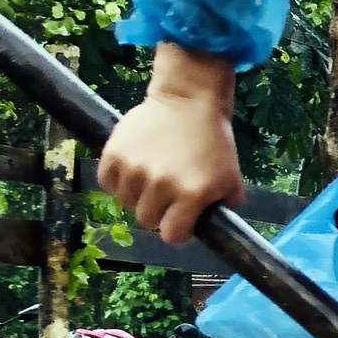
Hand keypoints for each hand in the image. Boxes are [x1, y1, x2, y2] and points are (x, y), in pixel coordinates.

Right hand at [97, 43, 243, 244]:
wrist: (188, 102)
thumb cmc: (213, 143)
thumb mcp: (230, 178)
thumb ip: (222, 207)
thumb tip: (211, 227)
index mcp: (192, 194)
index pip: (172, 235)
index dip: (176, 230)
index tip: (179, 220)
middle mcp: (161, 184)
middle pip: (147, 220)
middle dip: (157, 211)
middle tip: (166, 193)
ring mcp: (135, 169)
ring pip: (126, 202)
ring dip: (137, 194)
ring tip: (151, 175)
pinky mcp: (114, 153)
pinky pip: (107, 182)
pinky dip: (117, 179)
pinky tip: (133, 167)